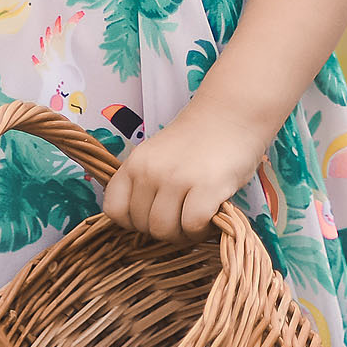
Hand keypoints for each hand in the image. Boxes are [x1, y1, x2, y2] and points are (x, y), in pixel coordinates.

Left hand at [100, 108, 270, 242]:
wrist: (232, 112)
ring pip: (165, 231)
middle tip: (184, 215)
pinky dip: (201, 229)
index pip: (114, 209)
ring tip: (198, 217)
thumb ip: (146, 183)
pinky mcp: (206, 186)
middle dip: (165, 229)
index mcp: (135, 163)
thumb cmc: (198, 140)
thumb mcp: (158, 156)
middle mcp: (150, 171)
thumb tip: (144, 224)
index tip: (154, 213)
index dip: (133, 221)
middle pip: (143, 226)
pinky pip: (192, 226)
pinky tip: (211, 214)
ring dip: (183, 233)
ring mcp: (177, 178)